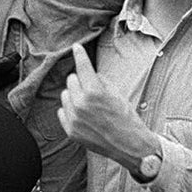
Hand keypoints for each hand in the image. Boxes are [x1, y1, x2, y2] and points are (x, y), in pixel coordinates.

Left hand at [58, 44, 156, 165]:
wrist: (129, 144)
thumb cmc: (126, 117)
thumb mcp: (116, 93)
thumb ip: (99, 81)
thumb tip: (88, 72)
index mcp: (94, 92)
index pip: (82, 67)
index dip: (80, 54)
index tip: (76, 47)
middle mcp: (81, 104)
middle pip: (71, 79)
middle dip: (81, 81)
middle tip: (92, 89)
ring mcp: (74, 118)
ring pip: (65, 95)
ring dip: (74, 95)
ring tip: (89, 104)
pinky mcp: (70, 130)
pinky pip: (62, 111)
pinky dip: (70, 110)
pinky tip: (83, 115)